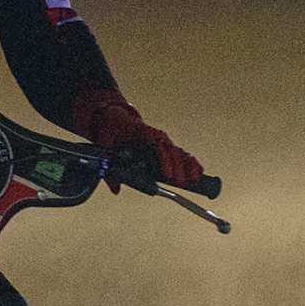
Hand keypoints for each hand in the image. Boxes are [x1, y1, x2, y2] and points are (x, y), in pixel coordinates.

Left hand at [73, 88, 203, 189]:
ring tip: (195, 179)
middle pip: (172, 152)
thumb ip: (109, 164)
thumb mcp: (105, 142)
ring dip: (188, 166)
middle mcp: (157, 137)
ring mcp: (163, 142)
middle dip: (178, 168)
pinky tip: (198, 173)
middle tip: (181, 182)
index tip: (168, 174)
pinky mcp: (166, 147)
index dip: (165, 161)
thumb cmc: (113, 129)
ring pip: (180, 153)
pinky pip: (181, 154)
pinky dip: (190, 162)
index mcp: (144, 134)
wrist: (118, 117)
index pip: (158, 147)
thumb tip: (115, 188)